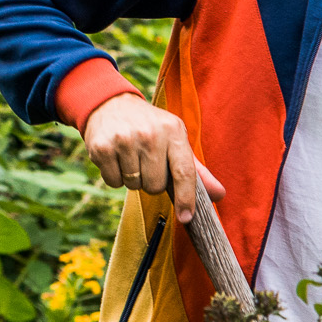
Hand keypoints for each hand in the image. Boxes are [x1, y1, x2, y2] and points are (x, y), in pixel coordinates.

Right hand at [82, 93, 224, 224]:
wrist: (111, 104)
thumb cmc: (151, 127)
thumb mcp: (176, 139)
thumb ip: (197, 170)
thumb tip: (219, 194)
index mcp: (174, 131)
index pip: (184, 172)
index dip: (186, 198)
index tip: (187, 217)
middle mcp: (150, 135)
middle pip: (155, 186)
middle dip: (152, 182)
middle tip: (148, 163)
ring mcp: (124, 140)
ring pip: (134, 186)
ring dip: (133, 179)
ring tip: (132, 157)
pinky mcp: (101, 148)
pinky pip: (113, 183)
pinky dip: (115, 177)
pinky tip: (117, 157)